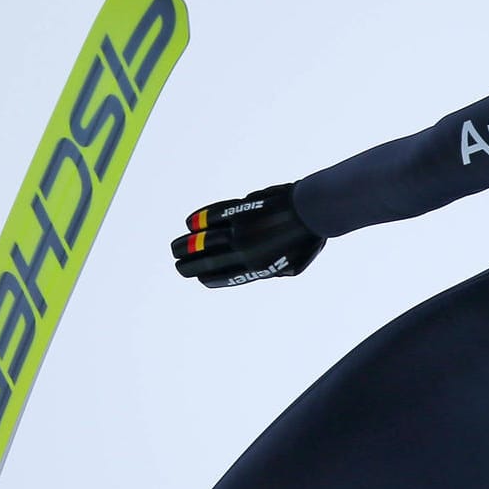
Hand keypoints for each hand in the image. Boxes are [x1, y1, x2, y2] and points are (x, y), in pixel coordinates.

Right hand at [171, 183, 325, 287]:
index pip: (224, 276)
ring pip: (204, 240)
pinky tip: (190, 223)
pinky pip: (213, 215)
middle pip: (207, 261)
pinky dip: (199, 219)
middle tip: (178, 264)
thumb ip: (271, 269)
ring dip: (185, 244)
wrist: (313, 211)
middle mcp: (245, 250)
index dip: (207, 277)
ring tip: (175, 247)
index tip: (199, 276)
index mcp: (258, 267)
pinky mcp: (240, 210)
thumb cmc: (308, 239)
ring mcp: (240, 229)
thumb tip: (253, 268)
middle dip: (188, 264)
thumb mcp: (293, 266)